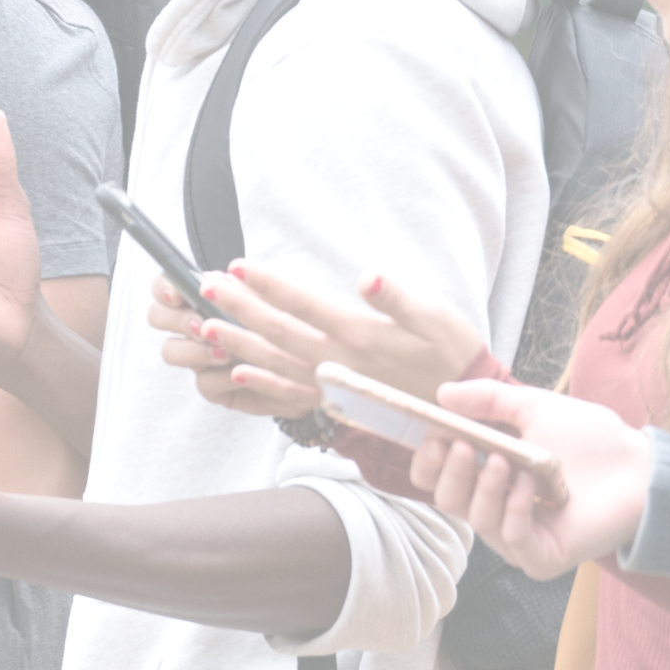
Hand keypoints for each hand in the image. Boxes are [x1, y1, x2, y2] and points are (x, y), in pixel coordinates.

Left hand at [156, 262, 484, 417]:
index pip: (304, 303)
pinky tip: (237, 373)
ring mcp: (334, 385)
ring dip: (239, 344)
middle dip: (239, 307)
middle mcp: (339, 362)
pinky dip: (262, 385)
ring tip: (208, 326)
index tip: (238, 265)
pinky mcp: (336, 402)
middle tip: (205, 287)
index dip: (269, 283)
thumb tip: (367, 277)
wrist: (464, 404)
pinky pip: (290, 396)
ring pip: (276, 363)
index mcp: (359, 334)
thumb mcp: (435, 315)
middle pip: (278, 331)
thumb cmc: (451, 351)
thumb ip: (397, 297)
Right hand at [413, 379, 649, 579]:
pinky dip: (513, 508)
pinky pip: (510, 537)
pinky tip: (528, 484)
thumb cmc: (590, 439)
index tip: (436, 435)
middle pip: (446, 500)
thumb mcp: (533, 407)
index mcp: (487, 477)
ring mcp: (517, 538)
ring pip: (474, 520)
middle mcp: (495, 510)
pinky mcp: (541, 558)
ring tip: (506, 459)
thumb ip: (487, 400)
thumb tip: (440, 394)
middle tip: (461, 445)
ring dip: (485, 486)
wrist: (641, 467)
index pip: (437, 479)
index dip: (428, 460)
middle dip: (449, 472)